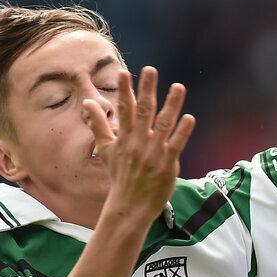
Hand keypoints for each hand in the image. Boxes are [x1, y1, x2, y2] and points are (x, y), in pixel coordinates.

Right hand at [84, 67, 194, 219]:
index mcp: (124, 138)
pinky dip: (182, 132)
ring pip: (162, 124)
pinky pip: (175, 145)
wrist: (130, 206)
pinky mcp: (166, 164)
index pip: (124, 109)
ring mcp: (152, 153)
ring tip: (179, 87)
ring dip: (171, 105)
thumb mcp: (106, 150)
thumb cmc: (121, 176)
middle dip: (147, 90)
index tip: (124, 72)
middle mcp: (137, 143)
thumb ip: (98, 124)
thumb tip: (87, 103)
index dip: (124, 91)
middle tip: (151, 70)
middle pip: (143, 111)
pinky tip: (189, 118)